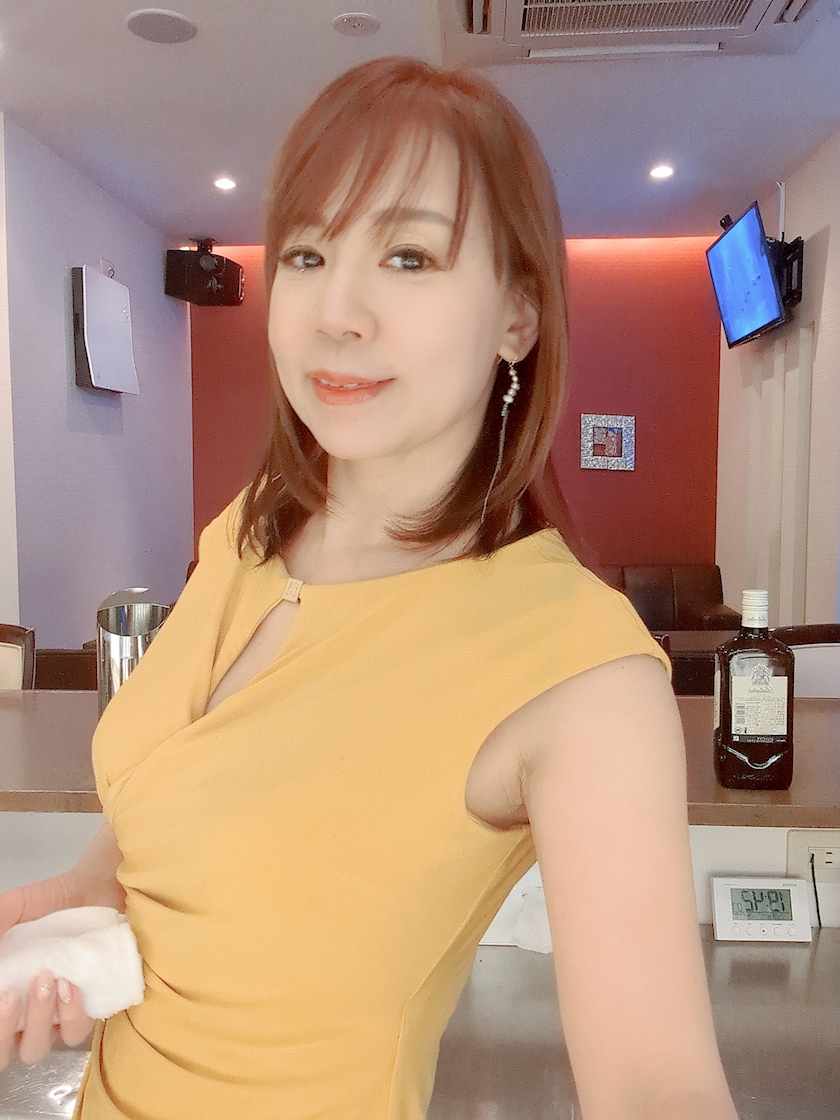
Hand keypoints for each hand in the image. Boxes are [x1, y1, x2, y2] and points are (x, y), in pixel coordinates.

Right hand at [0, 822, 123, 1068]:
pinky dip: (69, 1015)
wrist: (99, 885)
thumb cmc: (54, 901)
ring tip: (48, 980)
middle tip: (10, 994)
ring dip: (36, 1019)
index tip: (1, 990)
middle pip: (4, 1053)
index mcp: (7, 994)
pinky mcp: (90, 1010)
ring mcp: (56, 1016)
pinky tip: (71, 986)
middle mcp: (25, 1013)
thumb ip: (0, 918)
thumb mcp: (18, 906)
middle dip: (1, 1031)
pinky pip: (75, 1032)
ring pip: (35, 1047)